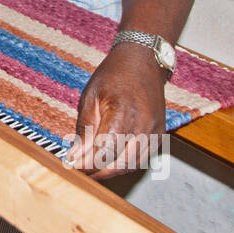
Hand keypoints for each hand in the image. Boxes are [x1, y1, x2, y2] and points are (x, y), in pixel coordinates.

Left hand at [66, 43, 166, 178]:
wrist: (143, 60)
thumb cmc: (115, 74)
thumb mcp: (91, 96)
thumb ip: (85, 128)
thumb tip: (75, 155)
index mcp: (122, 112)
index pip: (104, 150)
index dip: (87, 164)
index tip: (72, 166)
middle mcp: (143, 124)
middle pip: (120, 163)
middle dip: (97, 172)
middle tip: (80, 171)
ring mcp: (154, 131)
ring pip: (132, 165)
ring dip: (111, 171)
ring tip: (92, 168)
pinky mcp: (160, 134)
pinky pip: (142, 158)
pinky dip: (125, 164)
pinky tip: (111, 161)